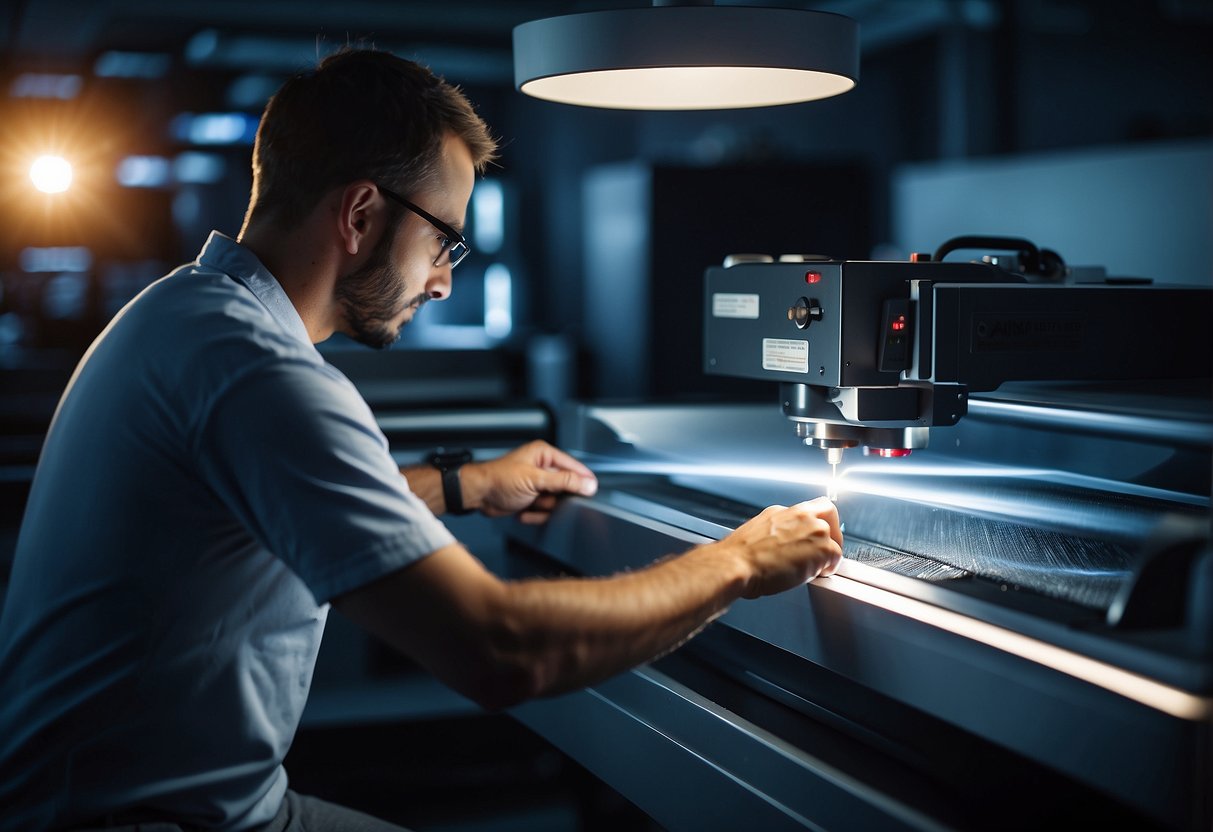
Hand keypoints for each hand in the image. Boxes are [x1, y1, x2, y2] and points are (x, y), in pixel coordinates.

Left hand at [463, 440, 597, 523]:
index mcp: (544, 455)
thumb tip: (587, 484)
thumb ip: (564, 481)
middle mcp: (542, 468)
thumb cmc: (498, 479)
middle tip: (544, 498)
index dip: (582, 480)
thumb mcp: (535, 479)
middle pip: (565, 488)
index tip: (591, 492)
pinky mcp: (531, 499)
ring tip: (529, 503)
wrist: (478, 495)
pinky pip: (544, 512)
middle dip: (555, 498)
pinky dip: (534, 515)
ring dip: (543, 508)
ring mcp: (537, 485)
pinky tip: (523, 511)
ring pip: (555, 503)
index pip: (573, 467)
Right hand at [719, 497, 842, 598]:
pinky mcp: (822, 548)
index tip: (812, 535)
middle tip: (824, 548)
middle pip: (828, 512)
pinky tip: (815, 576)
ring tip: (815, 568)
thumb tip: (777, 547)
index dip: (814, 522)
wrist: (736, 564)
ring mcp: (813, 529)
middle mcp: (798, 515)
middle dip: (830, 530)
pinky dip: (829, 568)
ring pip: (834, 538)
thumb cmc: (738, 557)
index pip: (806, 509)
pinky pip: (836, 558)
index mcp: (779, 513)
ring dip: (827, 553)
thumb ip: (773, 536)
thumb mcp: (755, 536)